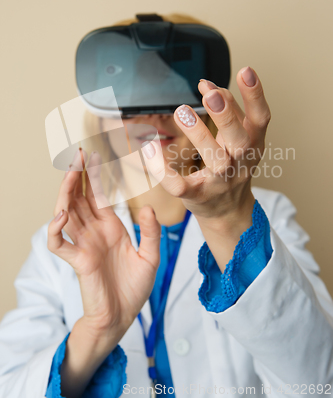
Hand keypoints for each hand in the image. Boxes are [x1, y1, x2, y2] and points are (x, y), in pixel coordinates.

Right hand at [48, 150, 160, 336]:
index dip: (94, 176)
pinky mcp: (78, 261)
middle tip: (78, 153)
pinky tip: (61, 215)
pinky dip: (55, 230)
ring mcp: (84, 245)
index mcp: (111, 227)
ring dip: (66, 192)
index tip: (94, 155)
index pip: (98, 195)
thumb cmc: (134, 288)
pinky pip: (58, 243)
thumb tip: (147, 207)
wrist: (124, 316)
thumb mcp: (150, 257)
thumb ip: (151, 232)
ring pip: (67, 213)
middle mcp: (94, 232)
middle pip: (80, 198)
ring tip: (69, 172)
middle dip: (77, 175)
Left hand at [142, 67, 270, 270]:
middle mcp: (241, 163)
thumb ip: (225, 108)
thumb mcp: (236, 137)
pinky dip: (162, 169)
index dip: (256, 95)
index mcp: (253, 144)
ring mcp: (220, 182)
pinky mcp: (197, 196)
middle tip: (210, 95)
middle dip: (226, 116)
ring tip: (182, 112)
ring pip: (214, 160)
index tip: (245, 70)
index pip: (261, 118)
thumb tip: (206, 83)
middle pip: (240, 140)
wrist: (228, 211)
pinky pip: (179, 185)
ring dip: (200, 135)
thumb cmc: (231, 165)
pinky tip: (148, 149)